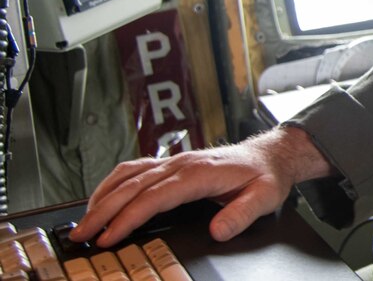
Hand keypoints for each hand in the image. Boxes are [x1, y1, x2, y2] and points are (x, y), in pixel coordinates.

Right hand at [70, 125, 333, 247]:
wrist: (270, 155)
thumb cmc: (265, 176)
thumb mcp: (264, 198)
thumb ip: (241, 215)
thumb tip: (218, 230)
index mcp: (200, 173)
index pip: (155, 196)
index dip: (129, 217)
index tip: (109, 237)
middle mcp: (183, 163)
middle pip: (134, 187)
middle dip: (104, 211)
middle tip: (82, 235)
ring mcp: (176, 161)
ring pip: (130, 175)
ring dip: (103, 196)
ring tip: (84, 220)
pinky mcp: (173, 163)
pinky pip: (136, 168)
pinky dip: (114, 183)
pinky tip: (102, 197)